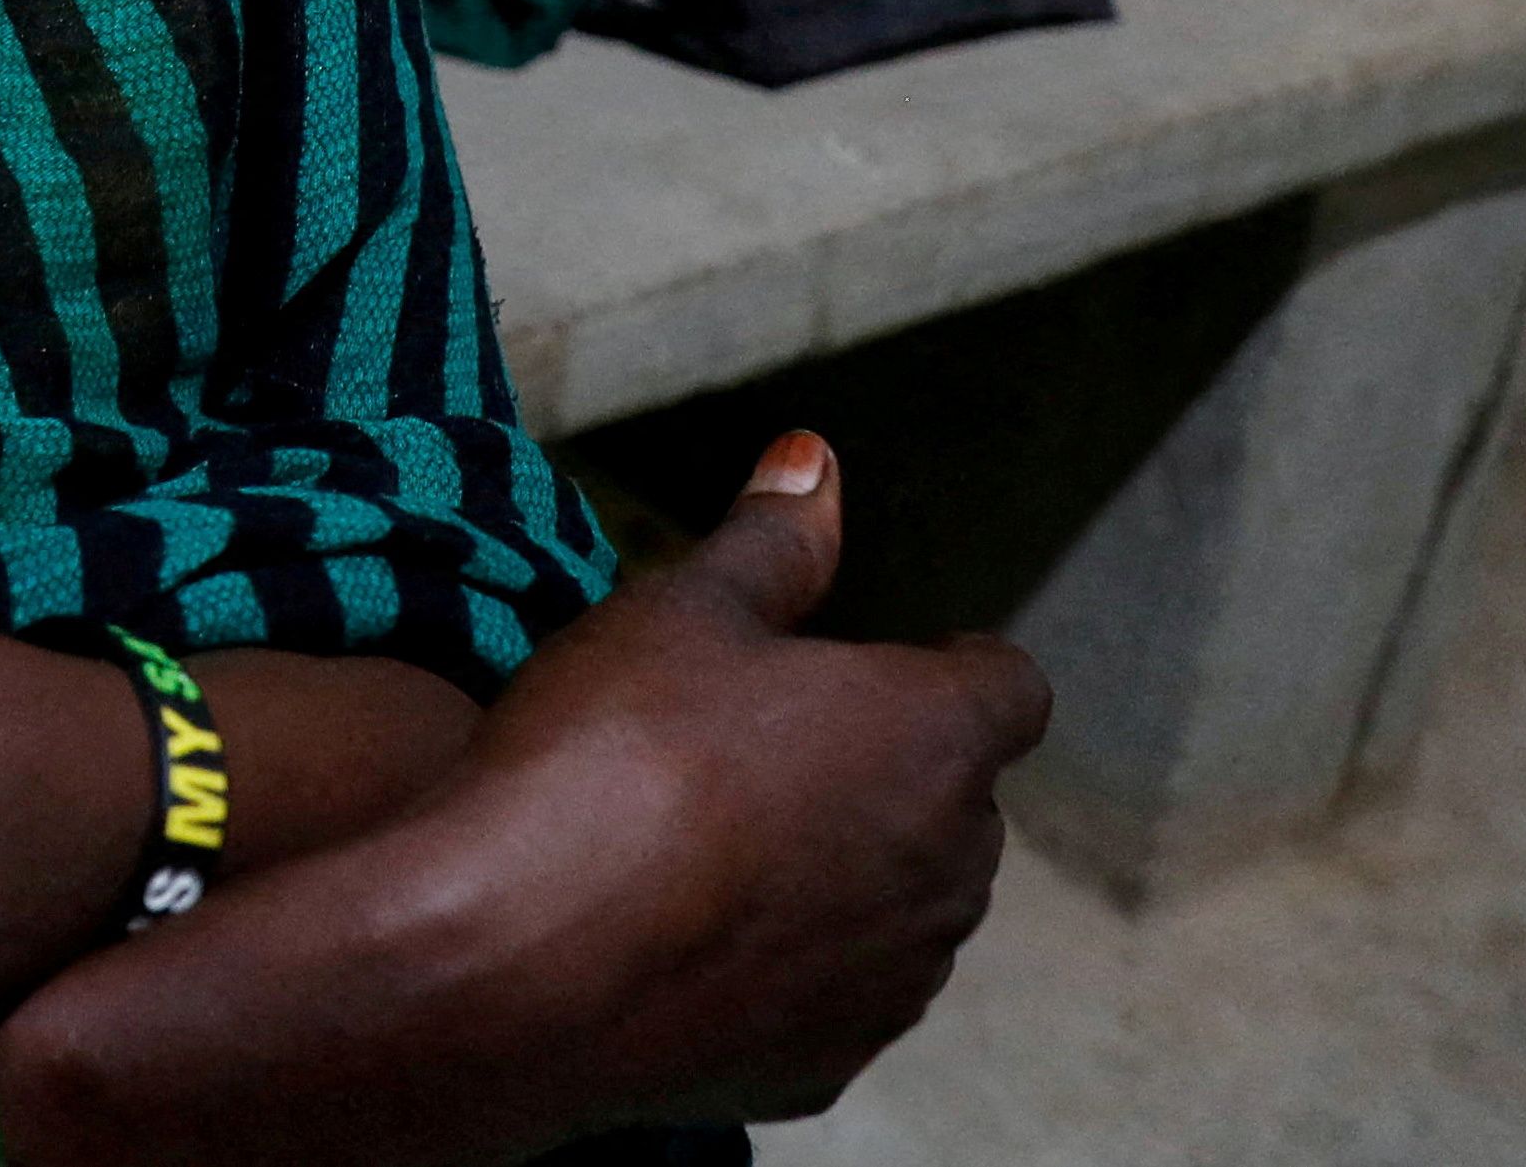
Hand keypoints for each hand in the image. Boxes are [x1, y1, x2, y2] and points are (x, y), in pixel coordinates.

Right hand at [0, 437, 1047, 1164]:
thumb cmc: (609, 757)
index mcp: (933, 736)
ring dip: (842, 871)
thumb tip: (815, 458)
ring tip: (713, 841)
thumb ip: (770, 540)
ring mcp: (892, 982)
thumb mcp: (680, 608)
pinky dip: (785, 966)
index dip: (952, 665)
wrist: (518, 962)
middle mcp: (948, 868)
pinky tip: (685, 935)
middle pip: (956, 803)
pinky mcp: (826, 1068)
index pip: (1007, 686)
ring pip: (901, 907)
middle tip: (763, 742)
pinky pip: (832, 998)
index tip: (885, 663)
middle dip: (888, 770)